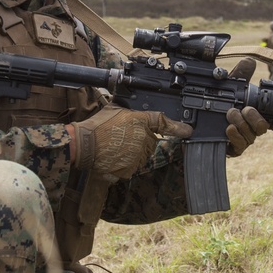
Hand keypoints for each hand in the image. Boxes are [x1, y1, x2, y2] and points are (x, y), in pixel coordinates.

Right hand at [72, 105, 192, 179]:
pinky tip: (112, 157)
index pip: (163, 123)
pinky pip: (131, 166)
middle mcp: (143, 139)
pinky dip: (123, 164)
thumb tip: (132, 103)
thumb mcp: (115, 109)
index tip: (188, 131)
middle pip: (149, 141)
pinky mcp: (130, 169)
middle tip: (120, 138)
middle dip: (139, 141)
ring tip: (113, 147)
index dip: (178, 128)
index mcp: (141, 122)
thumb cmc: (97, 126)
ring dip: (131, 153)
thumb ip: (129, 110)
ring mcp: (138, 156)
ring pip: (141, 155)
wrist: (84, 145)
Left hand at [225, 58, 272, 155]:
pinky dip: (235, 136)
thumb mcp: (228, 86)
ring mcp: (243, 139)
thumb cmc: (218, 104)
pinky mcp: (233, 148)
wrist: (198, 121)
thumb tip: (249, 61)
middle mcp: (251, 128)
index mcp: (256, 114)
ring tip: (231, 114)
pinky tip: (229, 128)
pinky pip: (240, 146)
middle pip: (263, 127)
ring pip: (251, 136)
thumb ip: (240, 74)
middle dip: (255, 117)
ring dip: (242, 124)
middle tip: (245, 109)